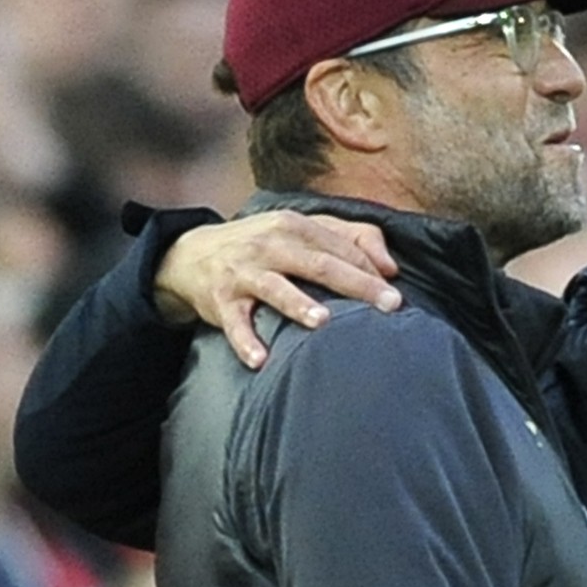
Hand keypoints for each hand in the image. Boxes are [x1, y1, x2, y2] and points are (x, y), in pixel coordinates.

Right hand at [154, 211, 403, 367]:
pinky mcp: (220, 299)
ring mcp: (244, 272)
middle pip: (319, 264)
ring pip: (275, 288)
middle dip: (356, 285)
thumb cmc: (264, 246)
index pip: (341, 248)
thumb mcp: (303, 230)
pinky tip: (260, 359)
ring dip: (298, 305)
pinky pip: (234, 322)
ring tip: (322, 322)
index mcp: (295, 226)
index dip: (370, 271)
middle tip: (388, 306)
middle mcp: (270, 245)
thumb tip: (391, 268)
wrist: (192, 254)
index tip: (395, 296)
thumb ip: (352, 237)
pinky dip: (245, 340)